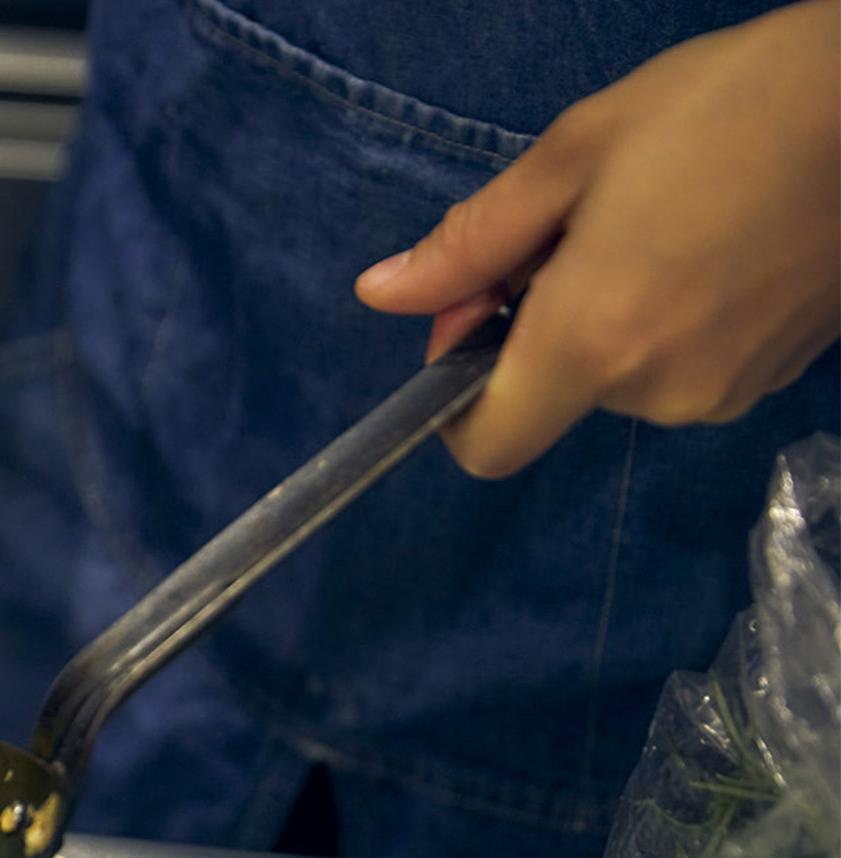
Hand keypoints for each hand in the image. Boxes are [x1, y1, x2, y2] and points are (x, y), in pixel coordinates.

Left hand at [355, 0, 839, 477]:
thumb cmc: (728, 107)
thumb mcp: (572, 156)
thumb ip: (470, 244)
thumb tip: (383, 293)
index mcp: (593, 342)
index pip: (488, 446)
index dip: (456, 399)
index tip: (471, 320)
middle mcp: (659, 390)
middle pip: (554, 395)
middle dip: (540, 322)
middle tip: (576, 224)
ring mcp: (727, 391)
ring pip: (622, 376)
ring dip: (609, 314)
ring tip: (656, 219)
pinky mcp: (778, 377)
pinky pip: (686, 366)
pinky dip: (670, 320)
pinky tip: (705, 240)